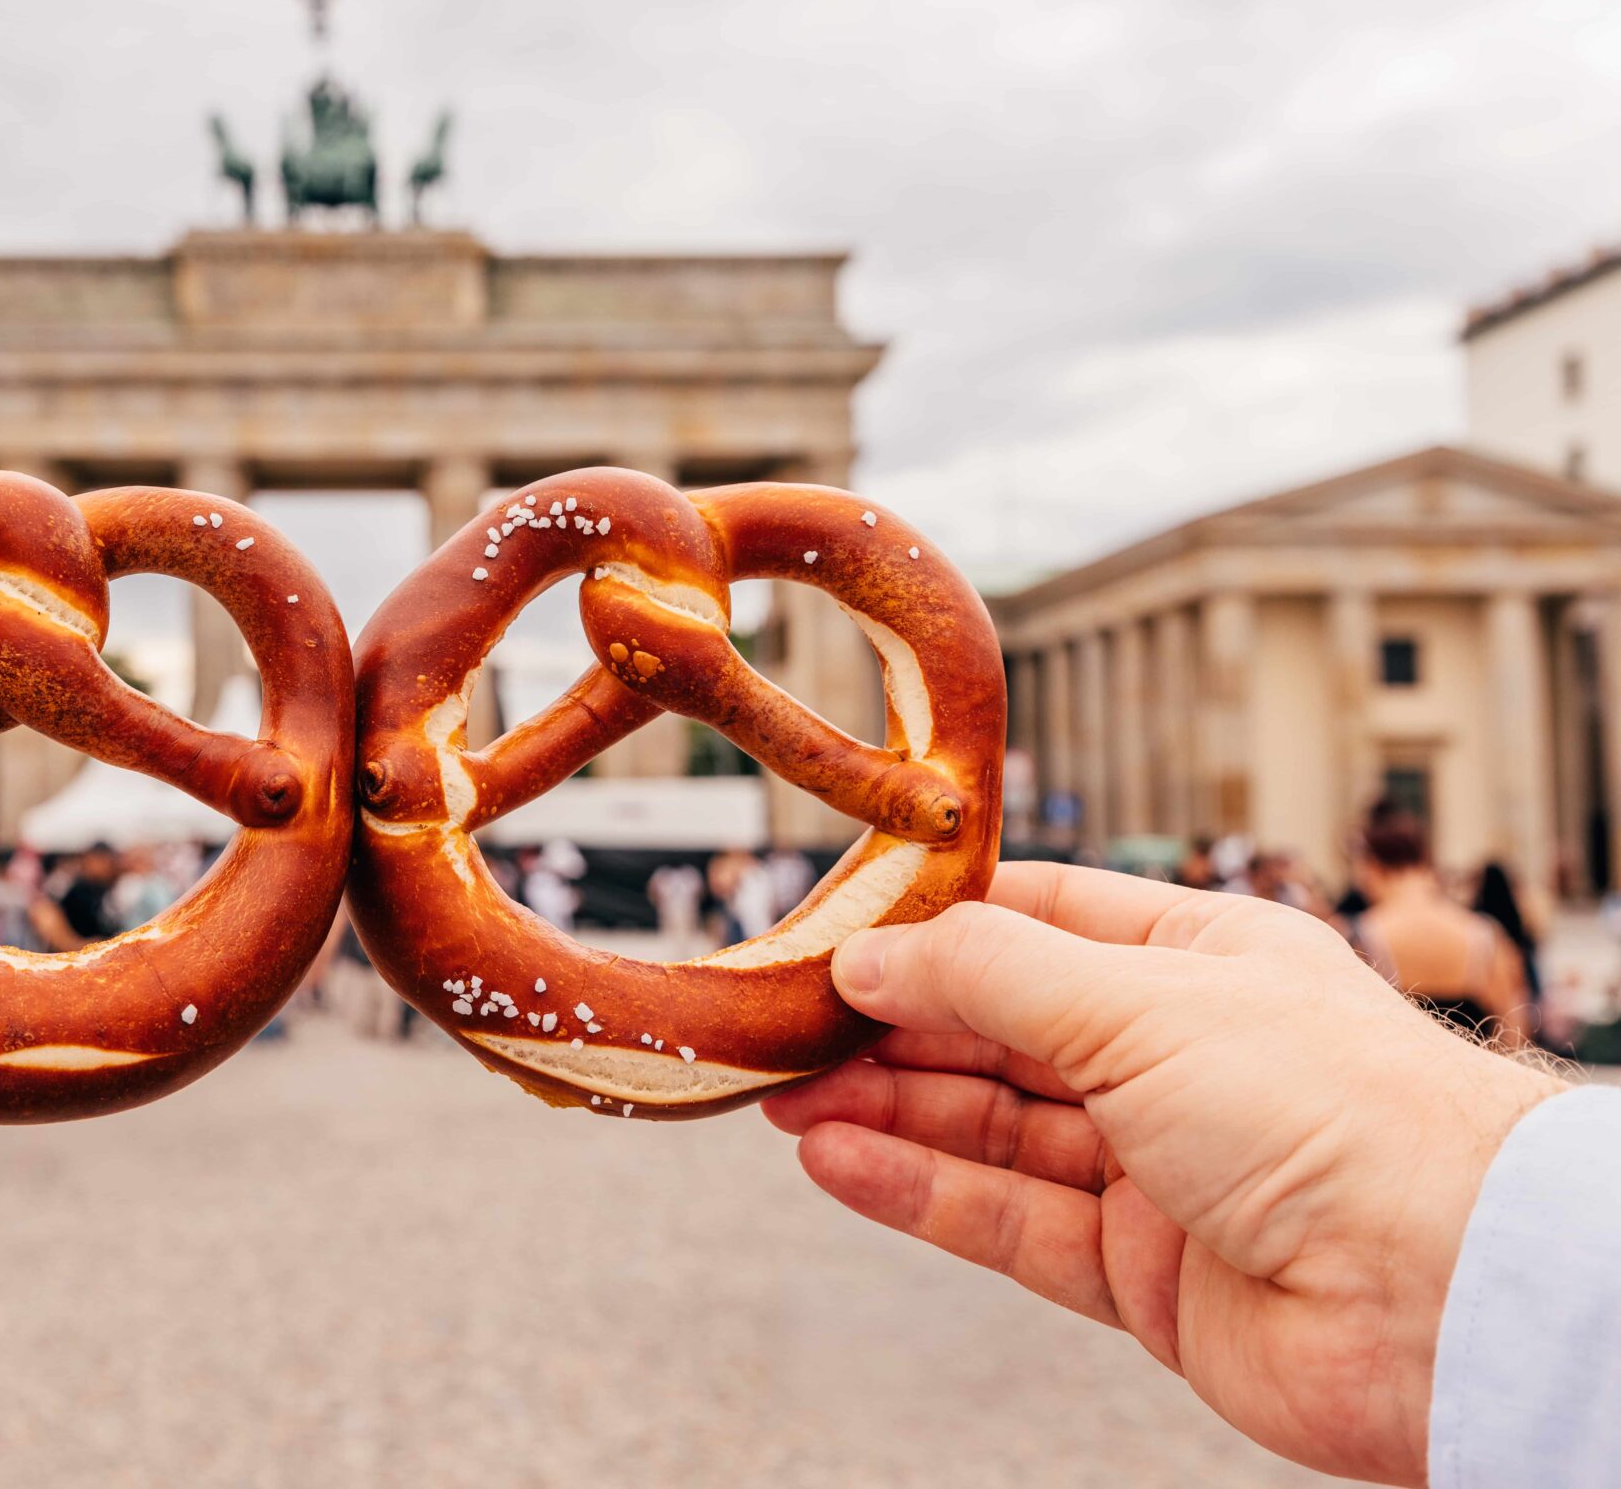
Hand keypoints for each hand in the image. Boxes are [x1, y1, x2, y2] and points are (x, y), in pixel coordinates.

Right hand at [762, 862, 1560, 1485]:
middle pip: (999, 1031)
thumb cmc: (1330, 1111)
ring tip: (777, 1092)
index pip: (1039, 920)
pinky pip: (1004, 1219)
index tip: (831, 925)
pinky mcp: (1141, 1272)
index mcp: (1201, 959)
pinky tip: (834, 1160)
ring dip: (882, 1108)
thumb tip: (866, 957)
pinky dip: (916, 1189)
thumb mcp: (1136, 1000)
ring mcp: (1157, 1169)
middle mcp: (1178, 1058)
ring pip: (989, 1128)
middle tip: (775, 1022)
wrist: (1442, 1296)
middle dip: (887, 1025)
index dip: (932, 924)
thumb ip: (986, 976)